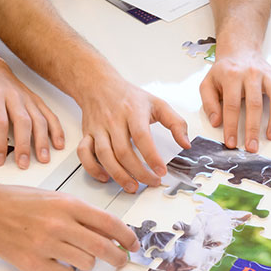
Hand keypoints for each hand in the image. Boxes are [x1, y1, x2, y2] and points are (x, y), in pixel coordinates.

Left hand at [0, 56, 64, 168]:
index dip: (0, 142)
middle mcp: (13, 95)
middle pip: (23, 122)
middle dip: (25, 145)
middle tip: (23, 163)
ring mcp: (27, 98)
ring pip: (39, 119)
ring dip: (43, 140)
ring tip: (43, 158)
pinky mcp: (36, 100)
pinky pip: (49, 115)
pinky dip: (56, 130)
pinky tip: (58, 143)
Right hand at [0, 183, 138, 270]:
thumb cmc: (22, 202)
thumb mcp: (56, 199)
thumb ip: (82, 215)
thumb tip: (111, 235)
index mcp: (68, 204)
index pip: (109, 223)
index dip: (127, 236)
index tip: (134, 244)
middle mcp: (59, 224)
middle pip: (103, 247)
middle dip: (118, 257)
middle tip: (120, 261)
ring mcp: (45, 245)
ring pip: (87, 263)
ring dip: (88, 262)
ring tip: (75, 253)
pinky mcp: (33, 263)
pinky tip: (58, 261)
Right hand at [77, 73, 188, 191]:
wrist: (98, 84)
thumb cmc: (129, 97)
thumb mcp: (157, 104)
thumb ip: (176, 123)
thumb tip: (186, 144)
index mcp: (133, 112)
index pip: (142, 136)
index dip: (151, 156)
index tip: (161, 171)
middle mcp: (114, 120)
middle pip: (123, 151)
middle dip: (139, 172)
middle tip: (151, 182)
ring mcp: (99, 128)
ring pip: (104, 155)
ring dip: (118, 175)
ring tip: (132, 186)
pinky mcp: (87, 134)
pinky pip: (84, 154)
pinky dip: (92, 168)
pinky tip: (105, 177)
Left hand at [200, 49, 270, 152]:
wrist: (239, 50)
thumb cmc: (223, 71)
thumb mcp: (208, 84)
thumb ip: (209, 103)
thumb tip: (216, 121)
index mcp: (231, 76)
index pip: (231, 105)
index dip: (231, 126)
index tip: (232, 143)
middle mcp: (251, 74)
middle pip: (254, 103)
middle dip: (253, 128)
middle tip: (252, 147)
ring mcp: (267, 74)